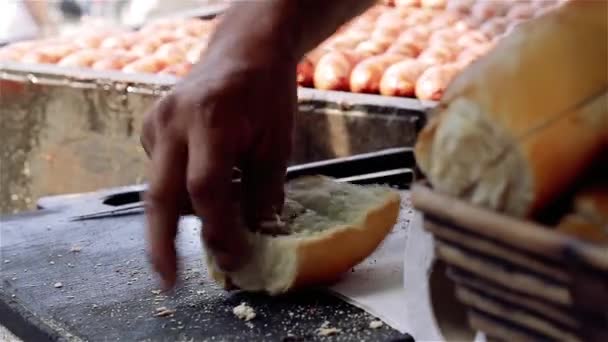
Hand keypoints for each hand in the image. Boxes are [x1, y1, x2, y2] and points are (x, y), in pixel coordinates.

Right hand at [140, 42, 295, 289]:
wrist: (244, 51)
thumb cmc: (267, 93)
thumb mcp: (278, 142)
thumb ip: (264, 192)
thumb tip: (256, 237)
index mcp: (211, 120)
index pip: (206, 189)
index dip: (219, 229)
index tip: (234, 258)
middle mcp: (173, 121)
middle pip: (160, 195)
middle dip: (160, 244)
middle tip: (167, 280)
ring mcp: (156, 123)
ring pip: (160, 187)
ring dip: (181, 216)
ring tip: (214, 228)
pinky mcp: (150, 127)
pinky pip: (161, 171)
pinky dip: (181, 190)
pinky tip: (207, 189)